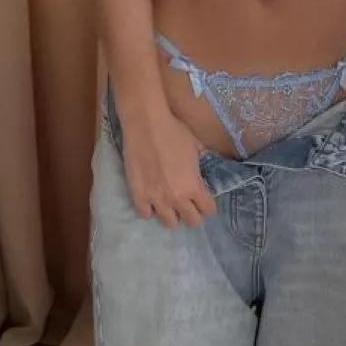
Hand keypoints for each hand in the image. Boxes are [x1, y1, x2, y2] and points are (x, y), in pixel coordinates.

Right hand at [121, 104, 217, 229]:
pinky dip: (149, 210)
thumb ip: (203, 163)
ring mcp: (155, 198)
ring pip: (169, 223)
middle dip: (193, 213)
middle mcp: (176, 198)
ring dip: (172, 214)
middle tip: (189, 204)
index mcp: (194, 186)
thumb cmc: (174, 131)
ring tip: (170, 205)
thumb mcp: (197, 146)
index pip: (208, 210)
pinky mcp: (137, 194)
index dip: (208, 205)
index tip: (205, 201)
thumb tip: (207, 165)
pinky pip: (145, 214)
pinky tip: (151, 201)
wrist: (145, 123)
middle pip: (191, 221)